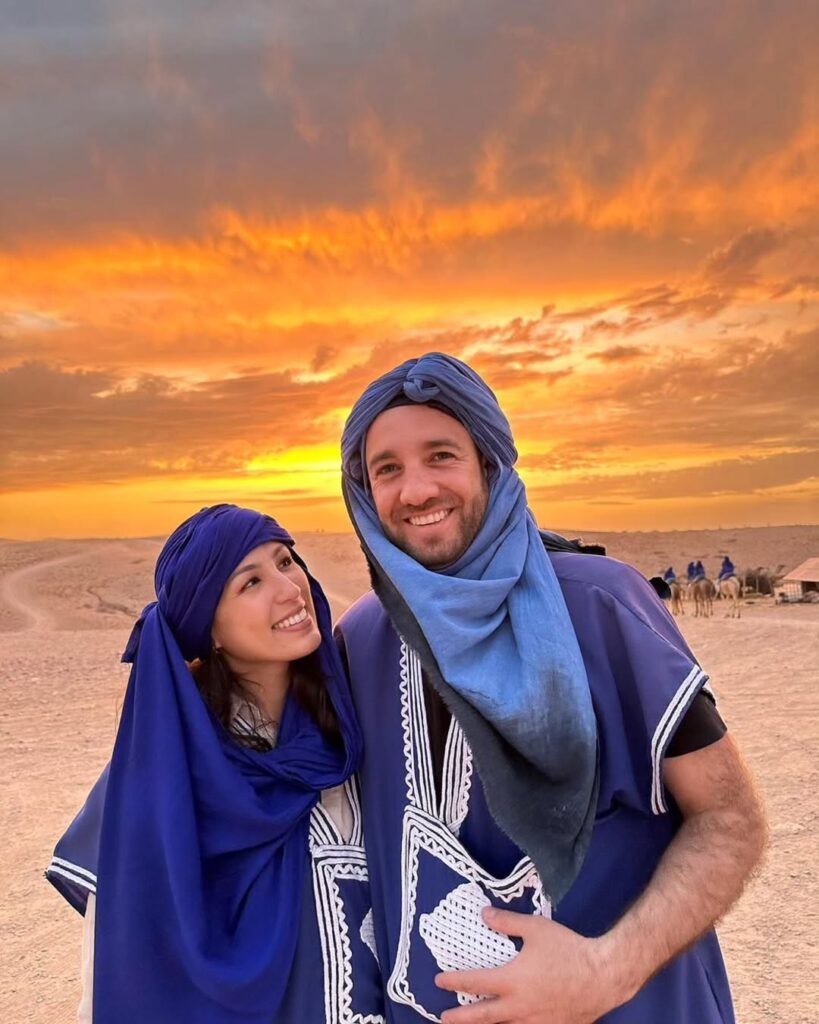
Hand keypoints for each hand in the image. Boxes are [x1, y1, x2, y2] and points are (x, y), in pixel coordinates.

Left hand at [434, 908, 625, 1023]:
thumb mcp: (535, 928)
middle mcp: (519, 1007)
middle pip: (482, 1016)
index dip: (455, 981)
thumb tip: (484, 914)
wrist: (603, 976)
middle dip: (461, 1018)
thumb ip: (507, 922)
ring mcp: (535, 1022)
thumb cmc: (567, 949)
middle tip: (443, 1017)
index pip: (475, 982)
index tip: (439, 980)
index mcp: (512, 981)